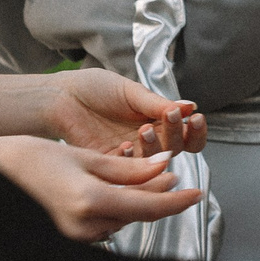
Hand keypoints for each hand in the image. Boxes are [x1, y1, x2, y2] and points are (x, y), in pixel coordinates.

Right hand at [0, 135, 200, 243]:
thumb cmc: (25, 160)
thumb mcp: (82, 157)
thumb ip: (126, 168)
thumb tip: (162, 168)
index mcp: (90, 202)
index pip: (148, 208)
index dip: (177, 201)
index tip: (196, 193)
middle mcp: (84, 227)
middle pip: (135, 214)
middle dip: (154, 195)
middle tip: (168, 175)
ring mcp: (74, 238)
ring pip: (119, 220)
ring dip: (132, 201)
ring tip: (138, 178)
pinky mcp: (66, 241)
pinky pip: (100, 225)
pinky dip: (112, 209)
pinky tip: (109, 191)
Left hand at [43, 68, 205, 156]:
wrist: (63, 97)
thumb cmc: (95, 89)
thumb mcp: (131, 92)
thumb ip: (158, 104)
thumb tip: (189, 106)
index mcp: (157, 121)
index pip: (187, 134)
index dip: (196, 130)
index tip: (195, 118)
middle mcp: (148, 140)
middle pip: (176, 149)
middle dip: (177, 134)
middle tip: (170, 118)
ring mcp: (131, 154)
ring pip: (156, 163)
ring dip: (155, 148)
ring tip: (144, 129)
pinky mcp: (112, 165)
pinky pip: (128, 171)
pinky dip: (130, 160)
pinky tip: (125, 147)